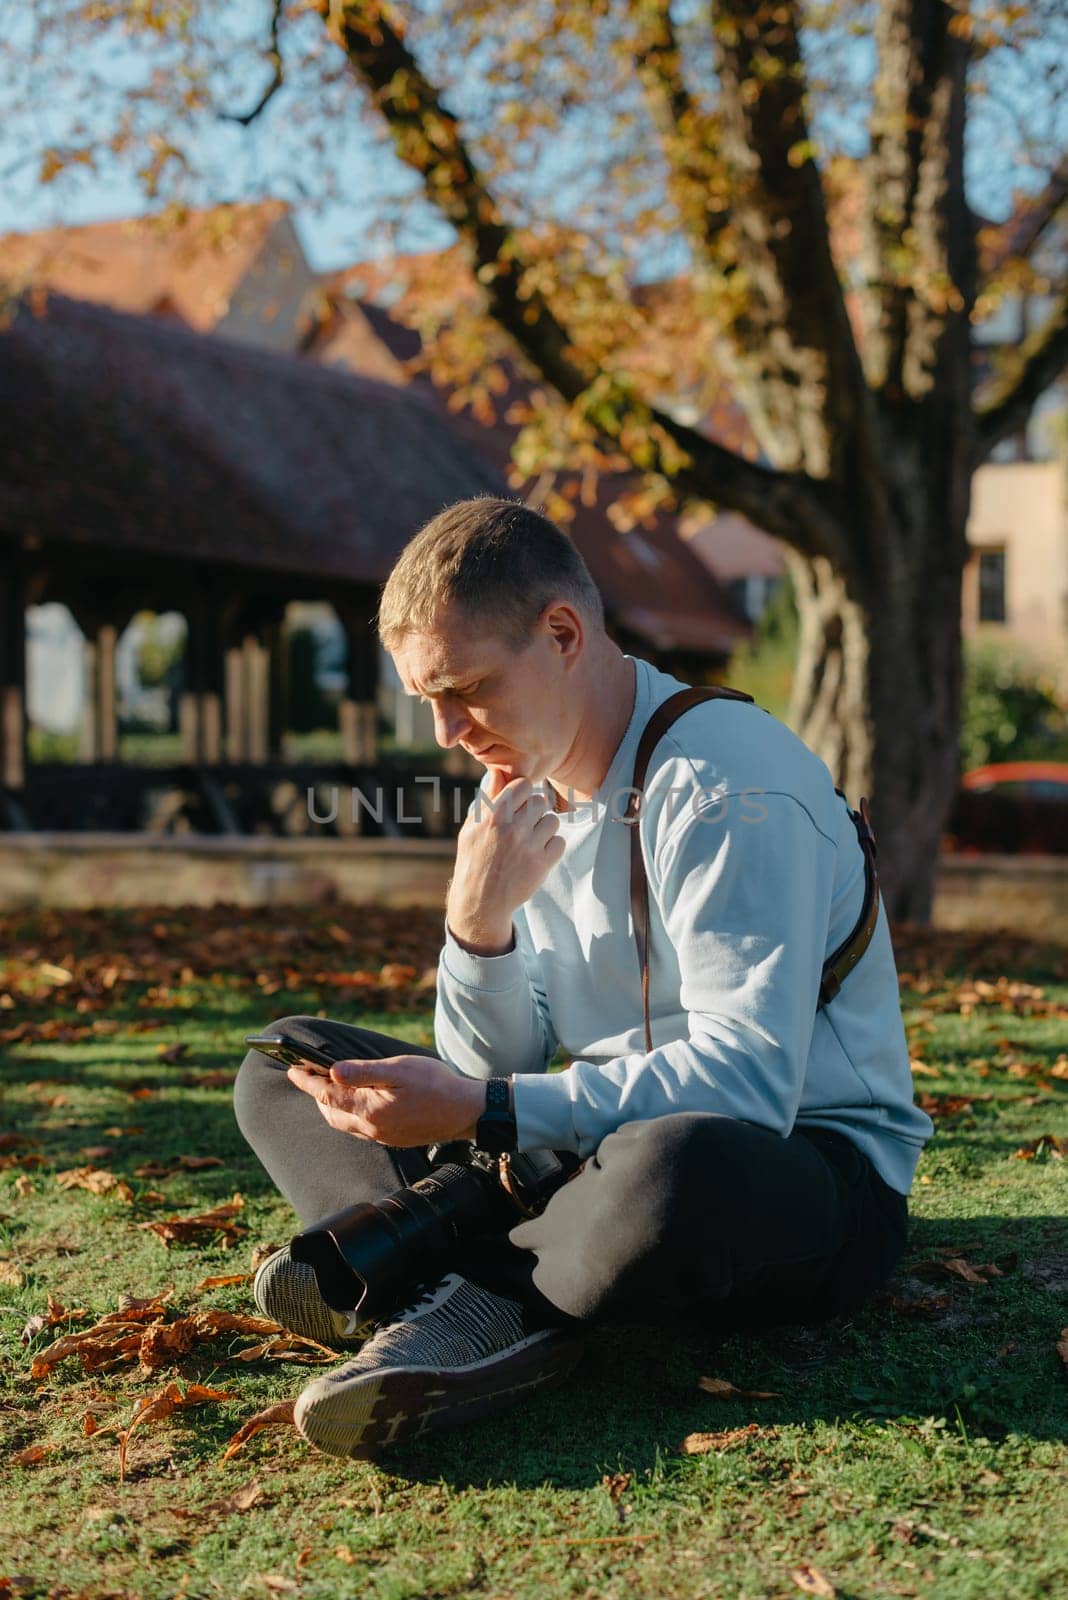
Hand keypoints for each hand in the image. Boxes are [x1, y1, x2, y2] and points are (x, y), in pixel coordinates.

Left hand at [286, 1054, 485, 1147]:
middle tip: (306, 1074)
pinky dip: (347, 1113)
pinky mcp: (392, 1137)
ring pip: (343, 1122)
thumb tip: (331, 1072)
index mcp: (369, 1110)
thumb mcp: (398, 1070)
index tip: (292, 1069)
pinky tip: (355, 1101)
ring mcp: (381, 1135)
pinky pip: (359, 1128)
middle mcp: (371, 1128)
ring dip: (330, 1105)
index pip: (327, 1094)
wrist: (464, 1112)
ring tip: (326, 1086)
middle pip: (331, 1112)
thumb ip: (363, 1072)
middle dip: (316, 1094)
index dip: (306, 1081)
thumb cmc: (435, 1085)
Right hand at [447, 768, 564, 954]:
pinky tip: (537, 853)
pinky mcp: (542, 864)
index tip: (519, 803)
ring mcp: (529, 847)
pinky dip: (551, 847)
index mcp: (494, 816)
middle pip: (541, 801)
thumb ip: (488, 798)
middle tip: (524, 823)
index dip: (523, 792)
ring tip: (530, 839)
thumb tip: (498, 771)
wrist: (481, 900)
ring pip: (553, 820)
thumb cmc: (474, 858)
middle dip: (534, 810)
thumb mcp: (472, 826)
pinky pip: (559, 842)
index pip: (524, 784)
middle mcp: (512, 828)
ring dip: (544, 828)